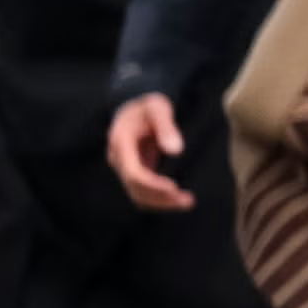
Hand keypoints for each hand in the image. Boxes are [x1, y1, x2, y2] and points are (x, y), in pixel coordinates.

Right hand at [106, 93, 192, 210]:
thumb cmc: (148, 105)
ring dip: (161, 202)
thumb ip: (166, 126)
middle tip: (188, 201)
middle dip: (160, 197)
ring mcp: (125, 167)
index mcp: (121, 143)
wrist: (136, 106)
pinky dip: (158, 198)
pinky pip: (143, 191)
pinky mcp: (134, 170)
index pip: (133, 172)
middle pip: (135, 188)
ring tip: (187, 202)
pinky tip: (178, 199)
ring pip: (138, 194)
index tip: (174, 188)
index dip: (152, 184)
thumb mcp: (158, 108)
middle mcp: (119, 158)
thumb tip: (176, 150)